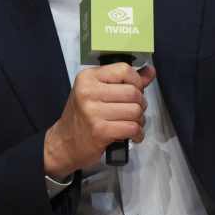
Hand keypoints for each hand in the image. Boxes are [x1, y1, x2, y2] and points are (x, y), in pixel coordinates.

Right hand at [43, 63, 155, 178]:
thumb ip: (125, 81)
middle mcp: (88, 91)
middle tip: (133, 112)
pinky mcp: (100, 131)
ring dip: (139, 120)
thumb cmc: (83, 117)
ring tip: (132, 124)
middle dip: (140, 104)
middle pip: (133, 92)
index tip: (135, 91)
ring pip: (135, 110)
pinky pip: (132, 128)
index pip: (124, 70)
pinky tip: (133, 135)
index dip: (137, 82)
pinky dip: (138, 133)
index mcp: (88, 77)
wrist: (64, 144)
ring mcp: (93, 111)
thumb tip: (150, 71)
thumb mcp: (98, 92)